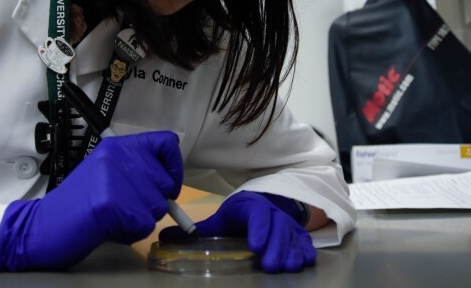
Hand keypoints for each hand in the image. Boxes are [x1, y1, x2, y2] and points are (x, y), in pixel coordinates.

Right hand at [0, 130, 182, 271]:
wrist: (43, 225)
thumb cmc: (77, 204)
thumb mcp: (107, 174)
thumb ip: (136, 171)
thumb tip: (171, 181)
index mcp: (117, 146)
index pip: (166, 142)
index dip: (174, 167)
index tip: (167, 185)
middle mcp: (117, 155)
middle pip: (166, 183)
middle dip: (152, 203)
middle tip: (125, 208)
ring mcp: (114, 177)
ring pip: (157, 206)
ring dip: (140, 220)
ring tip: (113, 217)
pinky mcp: (111, 202)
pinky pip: (143, 225)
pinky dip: (130, 233)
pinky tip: (109, 227)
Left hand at [160, 191, 315, 272]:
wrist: (263, 205)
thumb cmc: (238, 216)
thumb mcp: (219, 220)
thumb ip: (195, 231)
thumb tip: (164, 237)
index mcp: (249, 206)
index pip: (256, 212)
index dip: (258, 227)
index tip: (254, 244)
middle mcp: (271, 212)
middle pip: (278, 226)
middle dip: (275, 245)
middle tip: (270, 264)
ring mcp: (287, 222)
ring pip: (293, 234)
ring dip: (291, 250)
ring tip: (288, 266)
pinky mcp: (298, 233)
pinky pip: (305, 240)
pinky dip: (306, 250)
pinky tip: (304, 260)